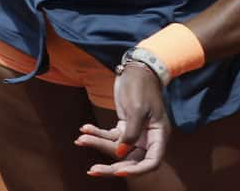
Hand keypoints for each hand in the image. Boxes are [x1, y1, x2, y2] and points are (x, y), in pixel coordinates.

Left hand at [75, 62, 170, 177]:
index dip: (137, 171)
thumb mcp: (137, 109)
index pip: (151, 162)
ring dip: (98, 144)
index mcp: (157, 134)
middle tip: (93, 169)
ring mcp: (135, 133)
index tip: (119, 171)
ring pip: (116, 148)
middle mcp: (147, 137)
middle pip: (131, 160)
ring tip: (81, 139)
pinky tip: (84, 129)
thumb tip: (120, 154)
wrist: (136, 68)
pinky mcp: (124, 126)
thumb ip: (131, 133)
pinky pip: (110, 136)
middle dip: (111, 165)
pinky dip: (97, 133)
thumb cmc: (141, 86)